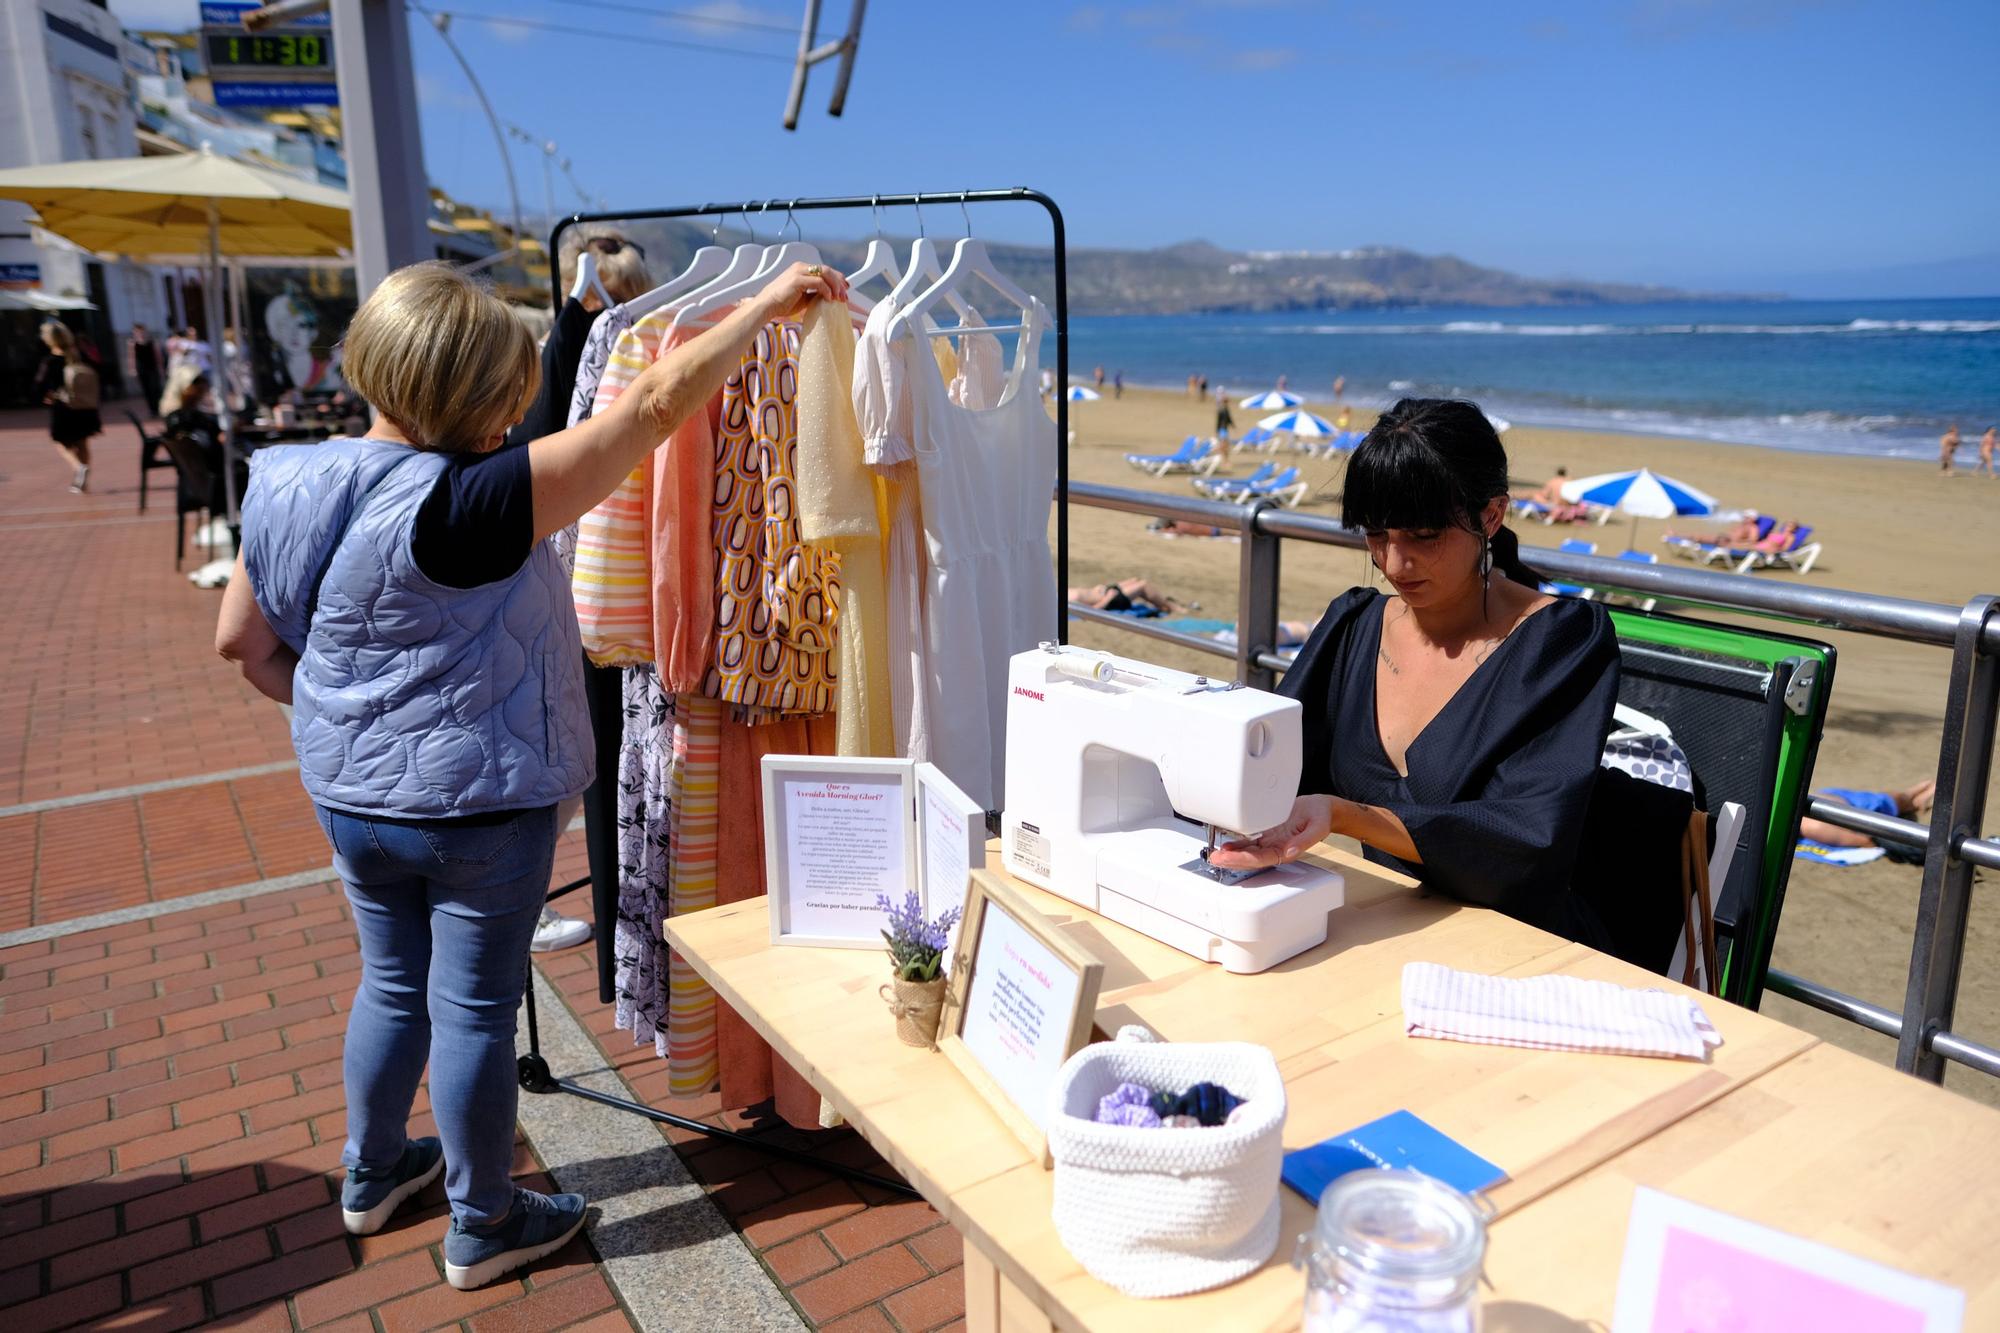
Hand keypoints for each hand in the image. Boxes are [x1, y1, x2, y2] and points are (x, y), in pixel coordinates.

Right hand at [760, 261, 848, 320]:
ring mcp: (799, 272)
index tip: (845, 287)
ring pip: (825, 273)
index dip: (837, 278)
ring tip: (839, 298)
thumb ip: (815, 294)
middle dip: (839, 282)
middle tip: (845, 295)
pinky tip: (829, 298)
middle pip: (827, 270)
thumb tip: (828, 297)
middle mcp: (801, 267)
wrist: (767, 306)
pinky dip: (826, 290)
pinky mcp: (797, 279)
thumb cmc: (781, 303)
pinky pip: (818, 282)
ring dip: (835, 286)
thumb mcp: (803, 298)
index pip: (824, 270)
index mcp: (801, 269)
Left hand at [1206, 794, 1336, 870]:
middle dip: (1232, 860)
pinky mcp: (1268, 832)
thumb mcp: (1318, 827)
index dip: (1243, 859)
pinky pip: (1250, 841)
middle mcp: (1277, 848)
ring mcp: (1271, 841)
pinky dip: (1237, 844)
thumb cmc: (1321, 816)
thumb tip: (1290, 852)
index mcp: (1288, 851)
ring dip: (1232, 855)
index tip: (1228, 858)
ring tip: (1216, 855)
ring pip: (1248, 852)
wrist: (1321, 808)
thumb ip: (1305, 840)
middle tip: (1215, 858)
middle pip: (1251, 858)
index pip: (1261, 859)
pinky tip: (1226, 845)